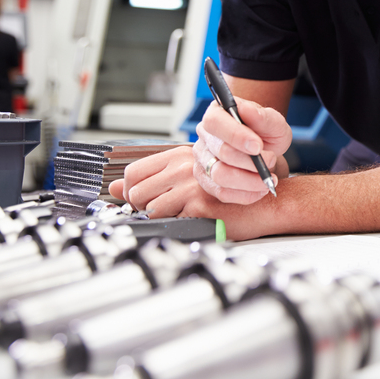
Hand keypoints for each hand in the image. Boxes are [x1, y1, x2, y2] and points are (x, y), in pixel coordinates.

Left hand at [107, 145, 277, 238]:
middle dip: (141, 207)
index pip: (133, 171)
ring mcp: (191, 184)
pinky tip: (194, 219)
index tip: (140, 200)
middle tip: (162, 210)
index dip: (130, 190)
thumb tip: (114, 188)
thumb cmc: (233, 189)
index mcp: (180, 155)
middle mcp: (184, 166)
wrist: (266, 200)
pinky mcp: (199, 204)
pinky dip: (177, 224)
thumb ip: (156, 178)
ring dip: (161, 217)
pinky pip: (169, 219)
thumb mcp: (193, 175)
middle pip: (135, 191)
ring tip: (181, 215)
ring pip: (150, 208)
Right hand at [193, 98, 291, 203]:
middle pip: (221, 152)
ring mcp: (203, 160)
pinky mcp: (207, 181)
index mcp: (217, 113)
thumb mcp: (274, 122)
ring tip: (268, 178)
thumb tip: (246, 110)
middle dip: (250, 161)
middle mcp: (205, 136)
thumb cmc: (267, 133)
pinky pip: (222, 193)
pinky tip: (261, 189)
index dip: (236, 135)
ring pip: (220, 175)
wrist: (266, 150)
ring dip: (249, 180)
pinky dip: (245, 194)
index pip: (215, 122)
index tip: (258, 146)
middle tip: (272, 160)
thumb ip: (263, 116)